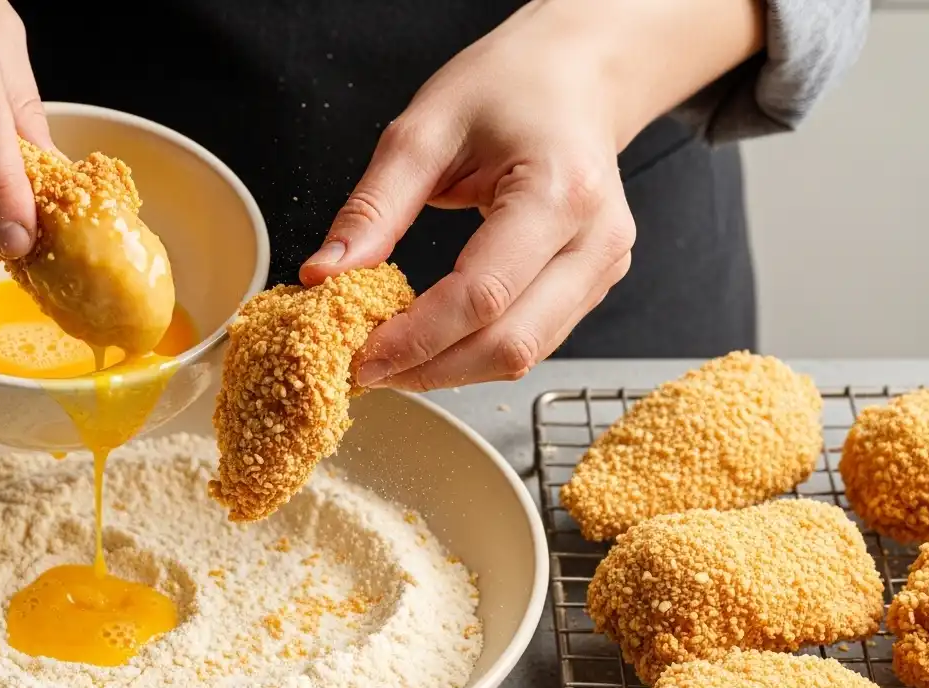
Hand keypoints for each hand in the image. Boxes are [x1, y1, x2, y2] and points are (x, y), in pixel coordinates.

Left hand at [301, 0, 764, 390]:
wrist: (575, 76)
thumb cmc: (509, 87)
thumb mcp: (423, 130)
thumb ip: (373, 207)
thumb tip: (326, 272)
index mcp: (559, 191)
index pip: (483, 295)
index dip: (417, 338)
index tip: (362, 355)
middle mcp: (595, 239)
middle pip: (512, 343)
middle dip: (432, 369)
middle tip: (370, 370)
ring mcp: (603, 267)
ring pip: (526, 354)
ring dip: (453, 370)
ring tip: (393, 358)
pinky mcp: (594, 284)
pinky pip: (534, 340)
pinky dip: (477, 353)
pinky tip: (433, 342)